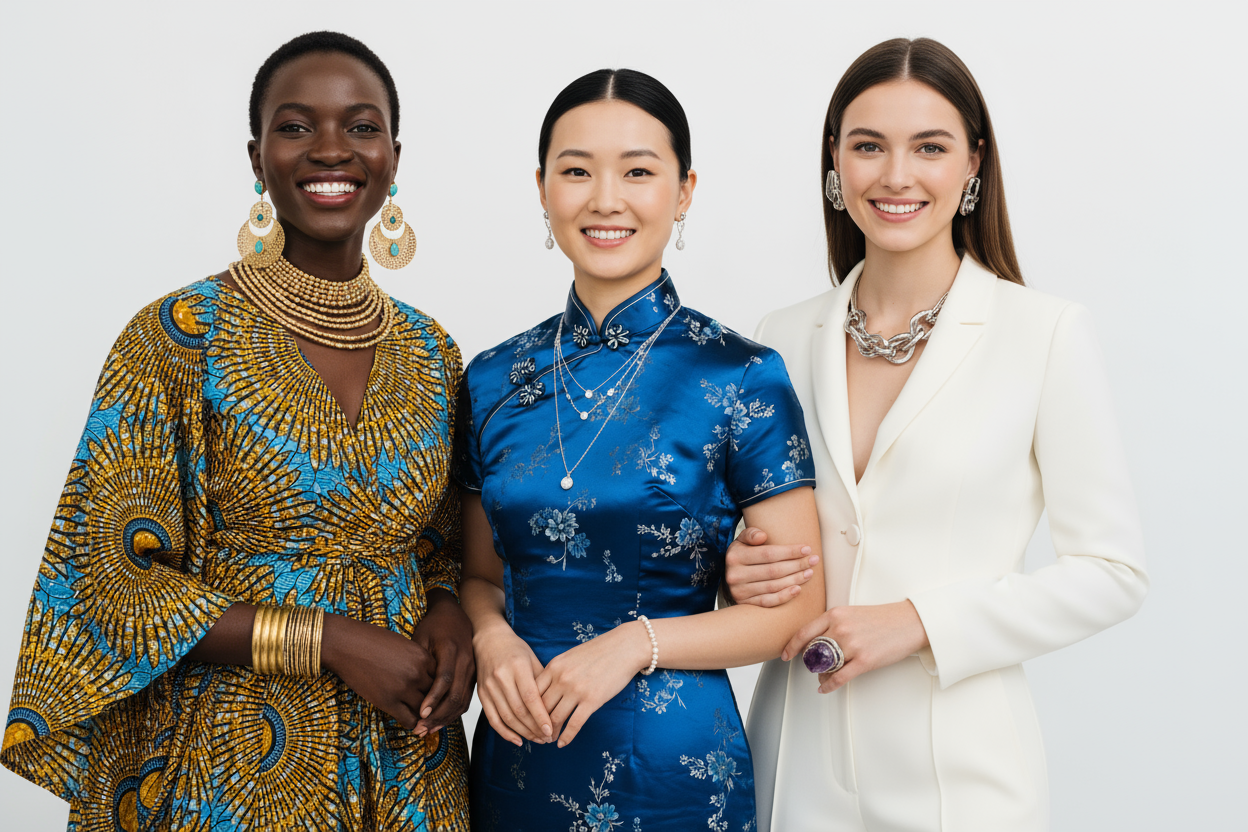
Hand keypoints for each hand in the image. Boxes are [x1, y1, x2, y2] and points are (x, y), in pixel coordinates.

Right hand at [321, 612, 435, 729]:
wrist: (347, 644)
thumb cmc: (373, 641)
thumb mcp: (403, 645)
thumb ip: (418, 660)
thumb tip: (426, 677)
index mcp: (423, 657)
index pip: (440, 680)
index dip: (437, 688)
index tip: (432, 693)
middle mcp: (417, 674)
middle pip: (436, 696)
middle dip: (433, 703)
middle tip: (431, 710)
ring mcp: (403, 689)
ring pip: (425, 711)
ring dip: (423, 715)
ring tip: (421, 719)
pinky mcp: (388, 702)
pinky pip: (409, 720)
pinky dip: (411, 723)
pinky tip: (409, 721)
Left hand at [409, 589, 475, 735]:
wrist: (455, 614)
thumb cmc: (434, 625)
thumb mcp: (421, 636)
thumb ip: (418, 660)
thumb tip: (408, 687)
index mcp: (451, 650)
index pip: (444, 679)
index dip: (433, 699)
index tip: (420, 714)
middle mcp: (466, 661)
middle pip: (455, 695)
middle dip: (438, 716)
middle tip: (420, 729)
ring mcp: (472, 669)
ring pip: (462, 701)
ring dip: (446, 718)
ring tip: (427, 730)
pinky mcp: (473, 676)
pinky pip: (466, 699)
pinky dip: (453, 713)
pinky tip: (439, 721)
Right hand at [474, 623, 553, 746]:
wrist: (489, 640)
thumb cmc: (516, 649)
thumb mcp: (533, 659)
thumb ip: (542, 682)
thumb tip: (556, 707)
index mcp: (518, 666)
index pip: (530, 697)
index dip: (540, 716)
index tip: (551, 731)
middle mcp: (501, 677)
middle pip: (519, 711)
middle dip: (534, 728)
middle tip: (547, 739)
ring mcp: (489, 687)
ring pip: (506, 717)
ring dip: (523, 733)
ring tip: (537, 740)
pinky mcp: (481, 694)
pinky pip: (493, 719)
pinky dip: (505, 733)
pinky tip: (518, 740)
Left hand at [537, 620, 650, 747]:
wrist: (624, 647)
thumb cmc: (598, 651)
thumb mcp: (570, 657)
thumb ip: (556, 672)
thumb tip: (545, 691)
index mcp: (553, 666)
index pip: (532, 693)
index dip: (528, 709)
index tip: (528, 720)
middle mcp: (561, 679)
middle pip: (541, 708)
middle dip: (537, 724)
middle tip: (536, 734)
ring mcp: (576, 690)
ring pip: (556, 718)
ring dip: (550, 733)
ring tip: (549, 740)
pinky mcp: (592, 700)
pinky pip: (574, 724)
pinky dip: (566, 737)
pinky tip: (562, 743)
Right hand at [724, 527, 817, 606]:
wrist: (729, 577)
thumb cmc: (742, 554)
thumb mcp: (742, 541)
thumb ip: (751, 534)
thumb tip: (763, 536)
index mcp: (735, 556)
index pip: (768, 554)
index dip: (790, 552)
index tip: (807, 549)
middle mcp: (735, 575)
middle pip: (773, 570)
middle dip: (797, 565)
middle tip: (814, 561)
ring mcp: (739, 592)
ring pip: (773, 586)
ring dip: (795, 579)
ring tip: (809, 573)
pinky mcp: (745, 604)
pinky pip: (768, 602)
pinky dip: (784, 596)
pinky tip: (798, 589)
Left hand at [781, 601, 928, 693]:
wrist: (909, 622)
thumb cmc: (882, 618)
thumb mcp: (852, 612)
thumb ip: (834, 623)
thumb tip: (818, 641)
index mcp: (835, 614)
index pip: (804, 632)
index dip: (791, 646)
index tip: (785, 654)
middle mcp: (841, 628)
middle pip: (813, 651)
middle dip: (809, 662)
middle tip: (810, 667)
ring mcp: (852, 645)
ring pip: (824, 666)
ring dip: (820, 675)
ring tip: (822, 677)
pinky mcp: (865, 661)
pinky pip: (839, 678)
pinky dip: (828, 685)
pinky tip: (825, 688)